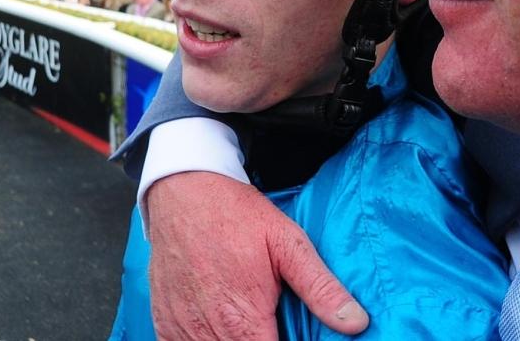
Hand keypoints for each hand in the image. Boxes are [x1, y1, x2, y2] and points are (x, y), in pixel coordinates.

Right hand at [146, 172, 368, 339]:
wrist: (184, 192)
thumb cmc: (237, 216)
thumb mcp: (289, 244)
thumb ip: (321, 288)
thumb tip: (356, 323)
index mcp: (244, 320)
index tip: (294, 335)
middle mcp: (210, 333)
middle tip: (273, 321)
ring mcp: (182, 329)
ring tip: (252, 319)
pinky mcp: (164, 323)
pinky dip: (204, 340)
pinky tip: (222, 325)